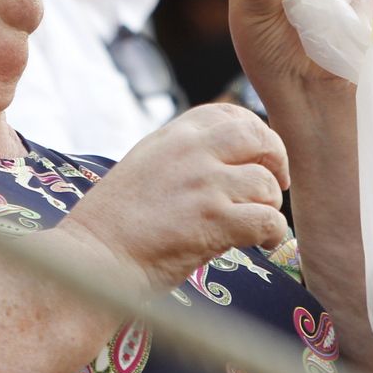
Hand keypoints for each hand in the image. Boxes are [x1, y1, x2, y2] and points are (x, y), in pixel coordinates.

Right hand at [62, 103, 291, 293]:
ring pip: (267, 185)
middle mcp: (192, 151)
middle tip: (275, 185)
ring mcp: (205, 184)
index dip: (257, 135)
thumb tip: (226, 155)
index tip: (259, 158)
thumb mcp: (146, 164)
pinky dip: (271, 233)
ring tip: (253, 224)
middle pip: (260, 138)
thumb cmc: (116, 221)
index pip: (232, 115)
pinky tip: (258, 242)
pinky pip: (269, 220)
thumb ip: (183, 153)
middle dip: (276, 162)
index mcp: (174, 134)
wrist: (95, 257)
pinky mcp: (215, 221)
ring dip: (269, 207)